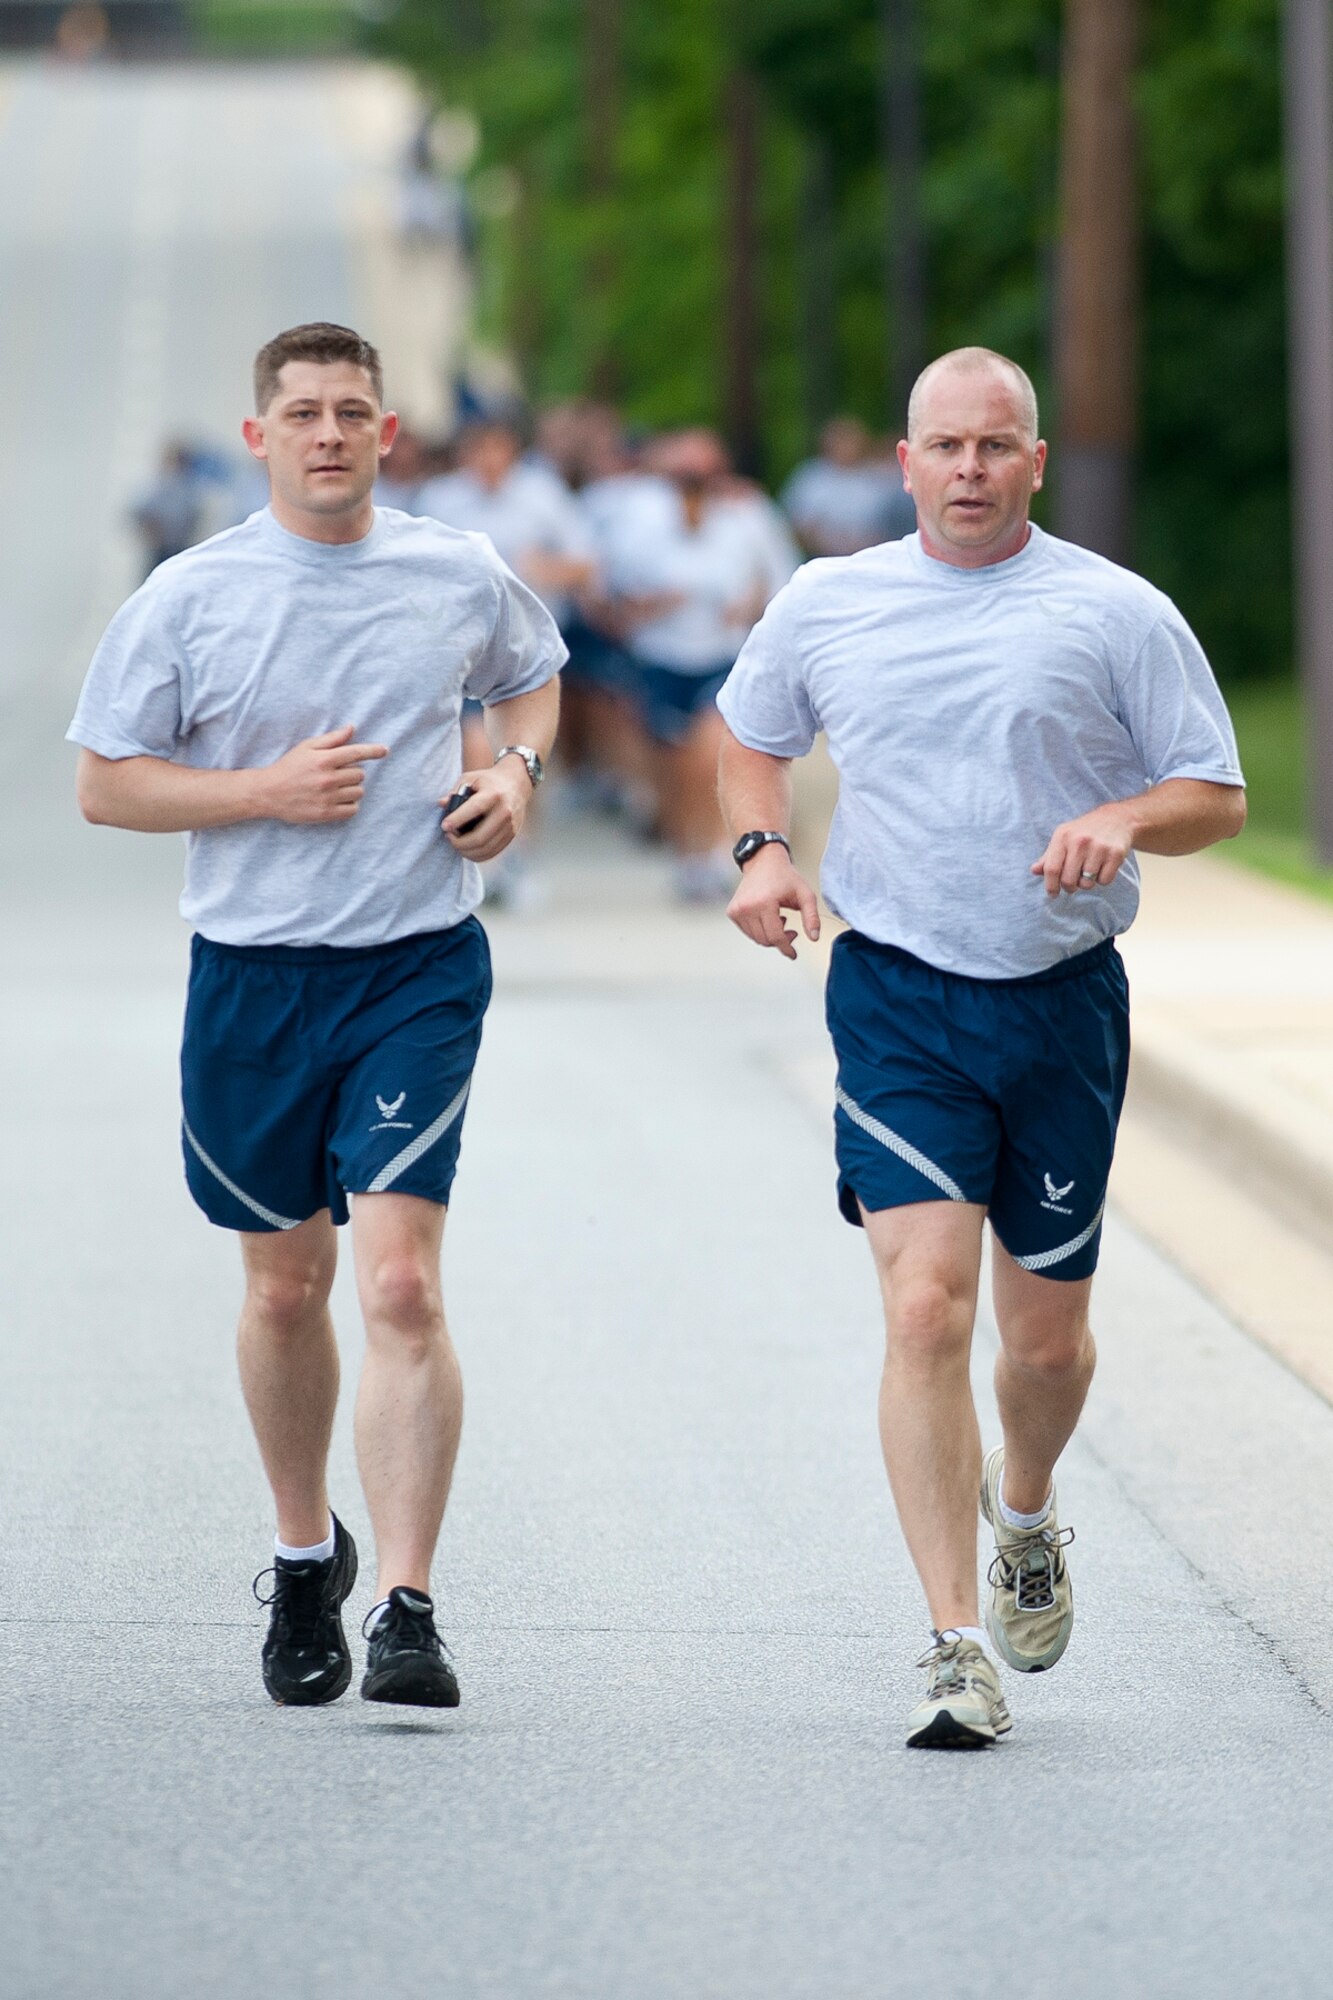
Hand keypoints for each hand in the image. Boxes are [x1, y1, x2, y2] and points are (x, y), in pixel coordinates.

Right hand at [258, 725, 387, 824]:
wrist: (269, 793)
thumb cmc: (289, 767)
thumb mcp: (306, 747)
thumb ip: (331, 739)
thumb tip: (352, 728)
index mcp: (324, 760)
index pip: (356, 753)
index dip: (373, 751)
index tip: (385, 750)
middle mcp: (328, 778)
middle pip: (360, 774)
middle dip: (353, 773)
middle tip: (337, 774)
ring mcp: (328, 797)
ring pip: (359, 792)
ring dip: (352, 789)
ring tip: (336, 788)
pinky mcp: (326, 814)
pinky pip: (353, 809)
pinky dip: (350, 804)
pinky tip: (338, 800)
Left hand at [440, 757, 531, 861]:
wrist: (516, 783)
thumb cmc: (489, 781)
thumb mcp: (471, 778)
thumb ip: (455, 791)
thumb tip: (441, 804)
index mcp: (493, 794)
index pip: (474, 809)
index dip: (457, 820)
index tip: (444, 826)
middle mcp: (504, 811)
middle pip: (480, 837)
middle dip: (459, 842)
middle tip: (448, 836)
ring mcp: (510, 825)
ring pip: (486, 848)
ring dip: (466, 851)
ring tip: (456, 843)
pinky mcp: (512, 835)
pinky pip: (493, 852)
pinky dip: (477, 855)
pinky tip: (467, 849)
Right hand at [727, 844, 820, 959]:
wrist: (763, 861)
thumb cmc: (786, 877)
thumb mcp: (805, 894)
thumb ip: (812, 916)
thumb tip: (814, 938)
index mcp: (764, 903)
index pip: (775, 936)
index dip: (786, 948)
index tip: (793, 955)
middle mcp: (746, 907)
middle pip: (765, 940)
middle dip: (780, 940)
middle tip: (792, 930)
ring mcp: (736, 910)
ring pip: (756, 938)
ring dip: (770, 935)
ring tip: (780, 919)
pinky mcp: (732, 912)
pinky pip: (748, 932)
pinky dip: (760, 930)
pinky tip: (768, 917)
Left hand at [1031, 804, 1134, 896]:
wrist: (1117, 818)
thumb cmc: (1085, 832)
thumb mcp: (1063, 837)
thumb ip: (1049, 856)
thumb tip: (1034, 871)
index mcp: (1063, 837)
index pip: (1051, 869)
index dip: (1050, 886)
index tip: (1053, 893)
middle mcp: (1080, 841)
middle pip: (1068, 880)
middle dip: (1070, 887)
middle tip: (1073, 884)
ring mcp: (1099, 847)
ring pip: (1087, 883)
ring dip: (1087, 883)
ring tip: (1089, 870)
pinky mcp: (1116, 853)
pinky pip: (1104, 881)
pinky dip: (1102, 879)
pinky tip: (1102, 866)